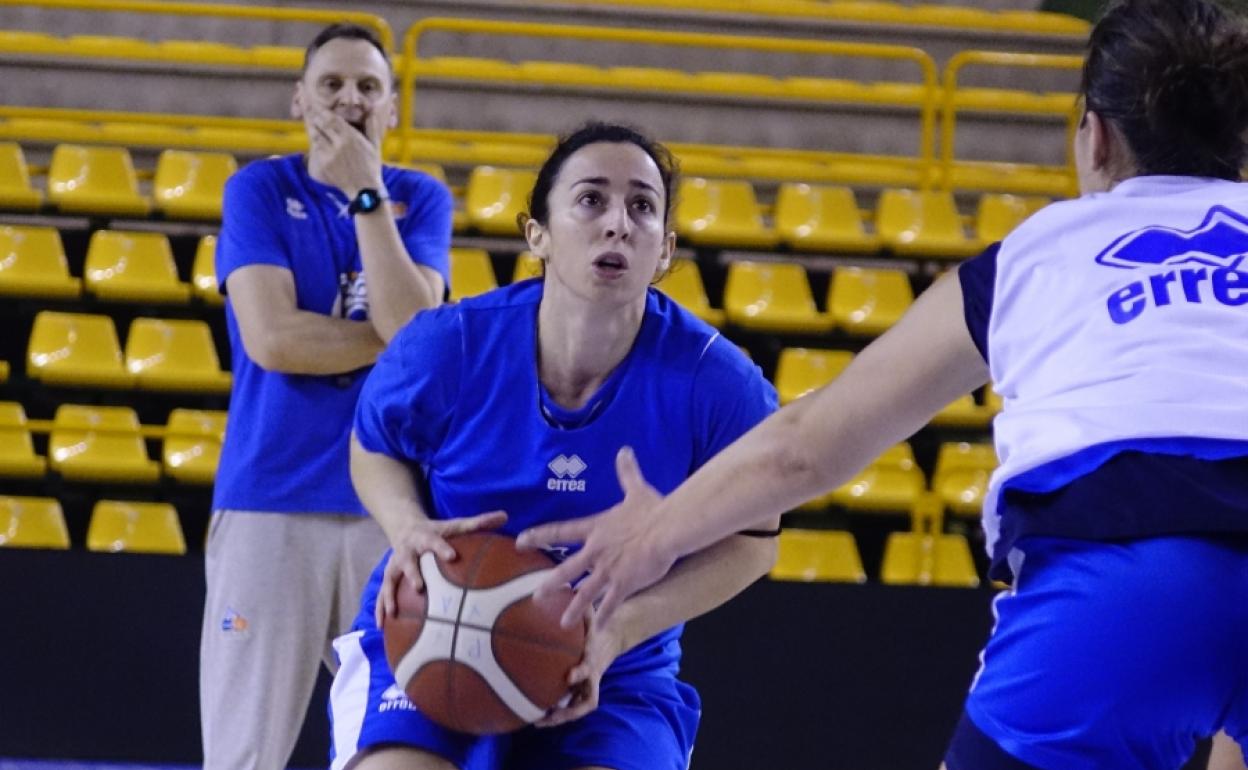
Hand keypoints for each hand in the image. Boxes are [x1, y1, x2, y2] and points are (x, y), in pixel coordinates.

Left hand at [303, 101, 384, 198]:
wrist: (364, 189)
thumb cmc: (371, 166)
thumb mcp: (375, 145)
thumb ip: (372, 127)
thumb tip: (372, 111)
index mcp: (351, 137)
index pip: (331, 118)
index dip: (322, 110)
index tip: (316, 104)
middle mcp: (339, 144)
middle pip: (321, 124)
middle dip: (314, 115)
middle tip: (308, 108)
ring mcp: (330, 154)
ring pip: (316, 136)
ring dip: (313, 128)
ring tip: (311, 121)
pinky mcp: (324, 164)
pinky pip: (316, 150)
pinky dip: (315, 143)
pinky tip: (315, 139)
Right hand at [375, 510, 507, 626]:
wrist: (405, 527)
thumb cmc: (436, 530)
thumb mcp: (454, 524)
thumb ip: (479, 522)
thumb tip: (505, 515)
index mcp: (425, 537)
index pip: (435, 541)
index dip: (442, 548)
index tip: (452, 556)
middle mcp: (407, 551)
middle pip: (408, 561)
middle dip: (412, 574)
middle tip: (418, 588)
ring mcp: (395, 564)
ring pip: (390, 580)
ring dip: (389, 596)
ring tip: (392, 613)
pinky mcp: (389, 577)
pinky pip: (383, 593)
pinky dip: (380, 609)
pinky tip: (382, 626)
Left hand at [517, 447, 676, 629]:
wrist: (666, 528)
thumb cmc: (653, 509)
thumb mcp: (637, 489)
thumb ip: (627, 472)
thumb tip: (624, 451)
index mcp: (596, 529)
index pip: (561, 532)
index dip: (539, 536)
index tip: (521, 540)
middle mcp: (596, 551)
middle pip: (567, 569)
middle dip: (551, 584)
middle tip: (535, 596)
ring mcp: (608, 569)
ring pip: (585, 592)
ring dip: (573, 608)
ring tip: (563, 622)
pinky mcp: (624, 583)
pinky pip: (610, 603)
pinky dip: (603, 616)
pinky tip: (597, 629)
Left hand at [535, 610, 625, 727]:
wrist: (614, 634)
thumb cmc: (597, 622)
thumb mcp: (592, 612)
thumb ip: (581, 606)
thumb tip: (565, 586)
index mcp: (594, 658)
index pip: (589, 667)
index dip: (581, 673)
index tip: (568, 676)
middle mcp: (593, 675)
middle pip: (587, 700)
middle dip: (569, 710)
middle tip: (549, 714)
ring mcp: (589, 684)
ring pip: (579, 707)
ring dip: (560, 716)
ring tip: (537, 721)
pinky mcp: (583, 687)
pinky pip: (571, 703)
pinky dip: (556, 710)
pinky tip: (534, 712)